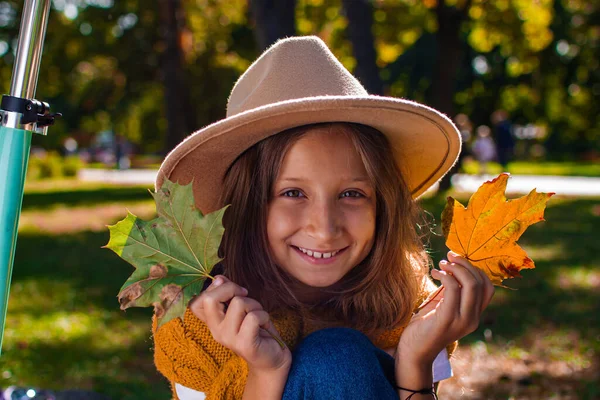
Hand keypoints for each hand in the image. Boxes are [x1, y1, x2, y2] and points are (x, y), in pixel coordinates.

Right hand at [189, 275, 291, 373]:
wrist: (271, 356)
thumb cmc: (256, 328)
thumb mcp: (241, 307)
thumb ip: (228, 293)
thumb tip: (218, 278)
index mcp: (213, 322)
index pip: (196, 302)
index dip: (214, 288)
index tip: (232, 291)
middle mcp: (216, 331)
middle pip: (210, 299)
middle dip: (232, 288)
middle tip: (245, 295)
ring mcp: (228, 339)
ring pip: (238, 303)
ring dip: (254, 304)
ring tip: (258, 316)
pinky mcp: (244, 344)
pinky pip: (253, 317)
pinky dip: (264, 316)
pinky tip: (264, 325)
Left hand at [396, 251, 494, 365]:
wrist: (414, 352)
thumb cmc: (425, 326)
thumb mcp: (442, 305)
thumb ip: (451, 291)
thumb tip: (453, 266)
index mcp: (474, 315)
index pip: (488, 287)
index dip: (475, 269)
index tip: (457, 259)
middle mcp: (472, 319)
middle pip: (480, 283)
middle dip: (465, 264)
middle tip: (448, 257)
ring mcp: (462, 321)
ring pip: (470, 284)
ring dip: (455, 268)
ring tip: (441, 264)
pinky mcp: (447, 319)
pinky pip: (453, 290)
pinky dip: (445, 276)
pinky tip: (435, 273)